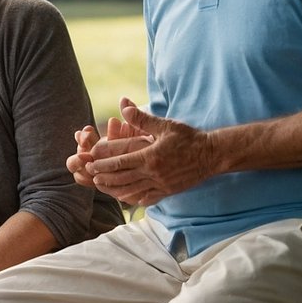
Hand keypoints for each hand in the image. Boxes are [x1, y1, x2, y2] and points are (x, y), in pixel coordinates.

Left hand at [83, 98, 213, 205]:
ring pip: (131, 190)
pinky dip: (133, 198)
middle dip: (104, 176)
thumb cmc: (188, 138)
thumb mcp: (165, 125)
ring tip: (101, 185)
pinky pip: (146, 198)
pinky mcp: (167, 192)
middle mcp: (154, 173)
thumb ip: (141, 118)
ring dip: (114, 188)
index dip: (103, 162)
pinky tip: (124, 197)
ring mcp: (161, 185)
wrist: (212, 155)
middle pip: (122, 178)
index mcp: (151, 156)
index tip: (90, 160)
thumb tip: (123, 104)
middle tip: (89, 173)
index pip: (120, 161)